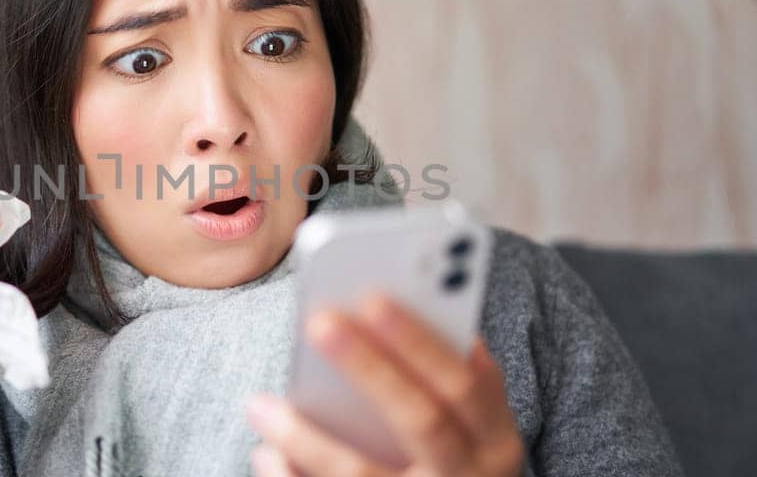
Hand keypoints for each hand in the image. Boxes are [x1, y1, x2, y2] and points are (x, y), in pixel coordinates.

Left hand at [246, 294, 524, 475]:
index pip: (464, 384)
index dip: (421, 342)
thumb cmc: (456, 460)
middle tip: (319, 322)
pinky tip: (266, 452)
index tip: (372, 297)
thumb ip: (451, 379)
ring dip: (307, 437)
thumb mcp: (476, 427)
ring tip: (260, 404)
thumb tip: (402, 307)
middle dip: (369, 367)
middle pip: (420, 420)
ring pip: (362, 474)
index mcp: (495, 441)